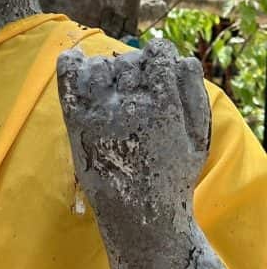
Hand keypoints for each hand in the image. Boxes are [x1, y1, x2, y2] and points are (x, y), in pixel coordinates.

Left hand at [57, 39, 210, 237]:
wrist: (139, 215)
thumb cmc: (172, 174)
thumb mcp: (198, 138)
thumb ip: (193, 95)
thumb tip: (182, 58)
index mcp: (165, 109)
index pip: (159, 54)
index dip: (160, 53)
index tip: (159, 62)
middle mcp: (131, 107)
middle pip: (129, 60)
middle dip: (135, 67)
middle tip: (138, 87)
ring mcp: (99, 113)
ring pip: (100, 65)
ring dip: (108, 69)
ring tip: (114, 86)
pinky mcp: (76, 122)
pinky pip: (69, 77)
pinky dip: (72, 63)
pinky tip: (77, 60)